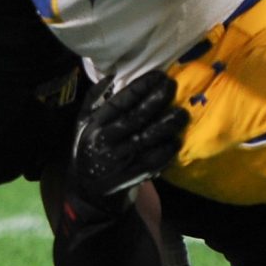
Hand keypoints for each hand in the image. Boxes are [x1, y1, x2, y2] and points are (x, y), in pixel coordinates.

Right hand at [71, 69, 188, 201]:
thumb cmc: (88, 148)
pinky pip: (153, 161)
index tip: (158, 75)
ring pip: (147, 139)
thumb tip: (111, 75)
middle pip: (136, 117)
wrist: (88, 191)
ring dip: (167, 125)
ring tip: (182, 113)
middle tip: (172, 86)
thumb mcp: (82, 122)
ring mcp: (120, 159)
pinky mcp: (132, 175)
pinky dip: (166, 151)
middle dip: (156, 100)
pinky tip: (176, 140)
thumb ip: (93, 98)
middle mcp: (106, 141)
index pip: (120, 102)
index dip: (140, 87)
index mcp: (95, 125)